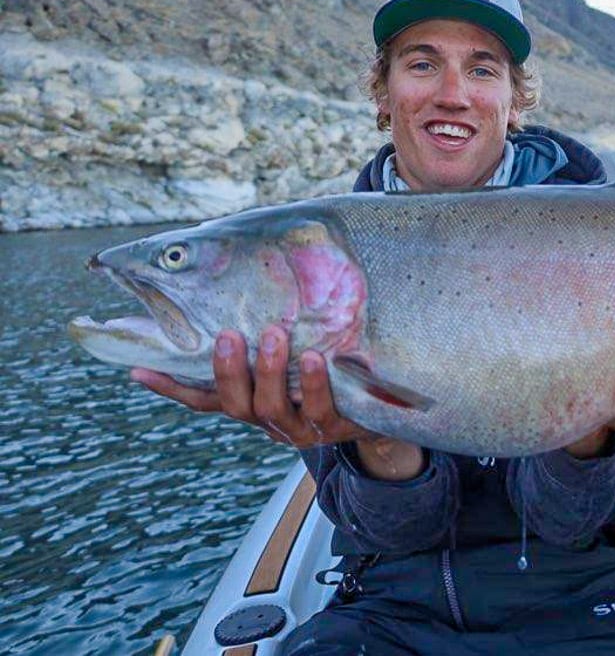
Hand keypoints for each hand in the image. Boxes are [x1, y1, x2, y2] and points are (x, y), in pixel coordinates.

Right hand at [131, 324, 373, 447]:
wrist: (379, 411)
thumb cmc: (326, 371)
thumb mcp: (293, 354)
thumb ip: (267, 331)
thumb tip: (242, 282)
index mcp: (250, 402)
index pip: (202, 398)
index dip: (171, 386)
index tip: (139, 368)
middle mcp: (267, 419)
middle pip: (234, 403)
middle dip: (228, 370)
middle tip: (229, 336)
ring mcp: (298, 427)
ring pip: (270, 408)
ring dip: (268, 372)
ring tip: (273, 336)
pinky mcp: (332, 427)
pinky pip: (318, 409)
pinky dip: (313, 385)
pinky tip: (314, 360)